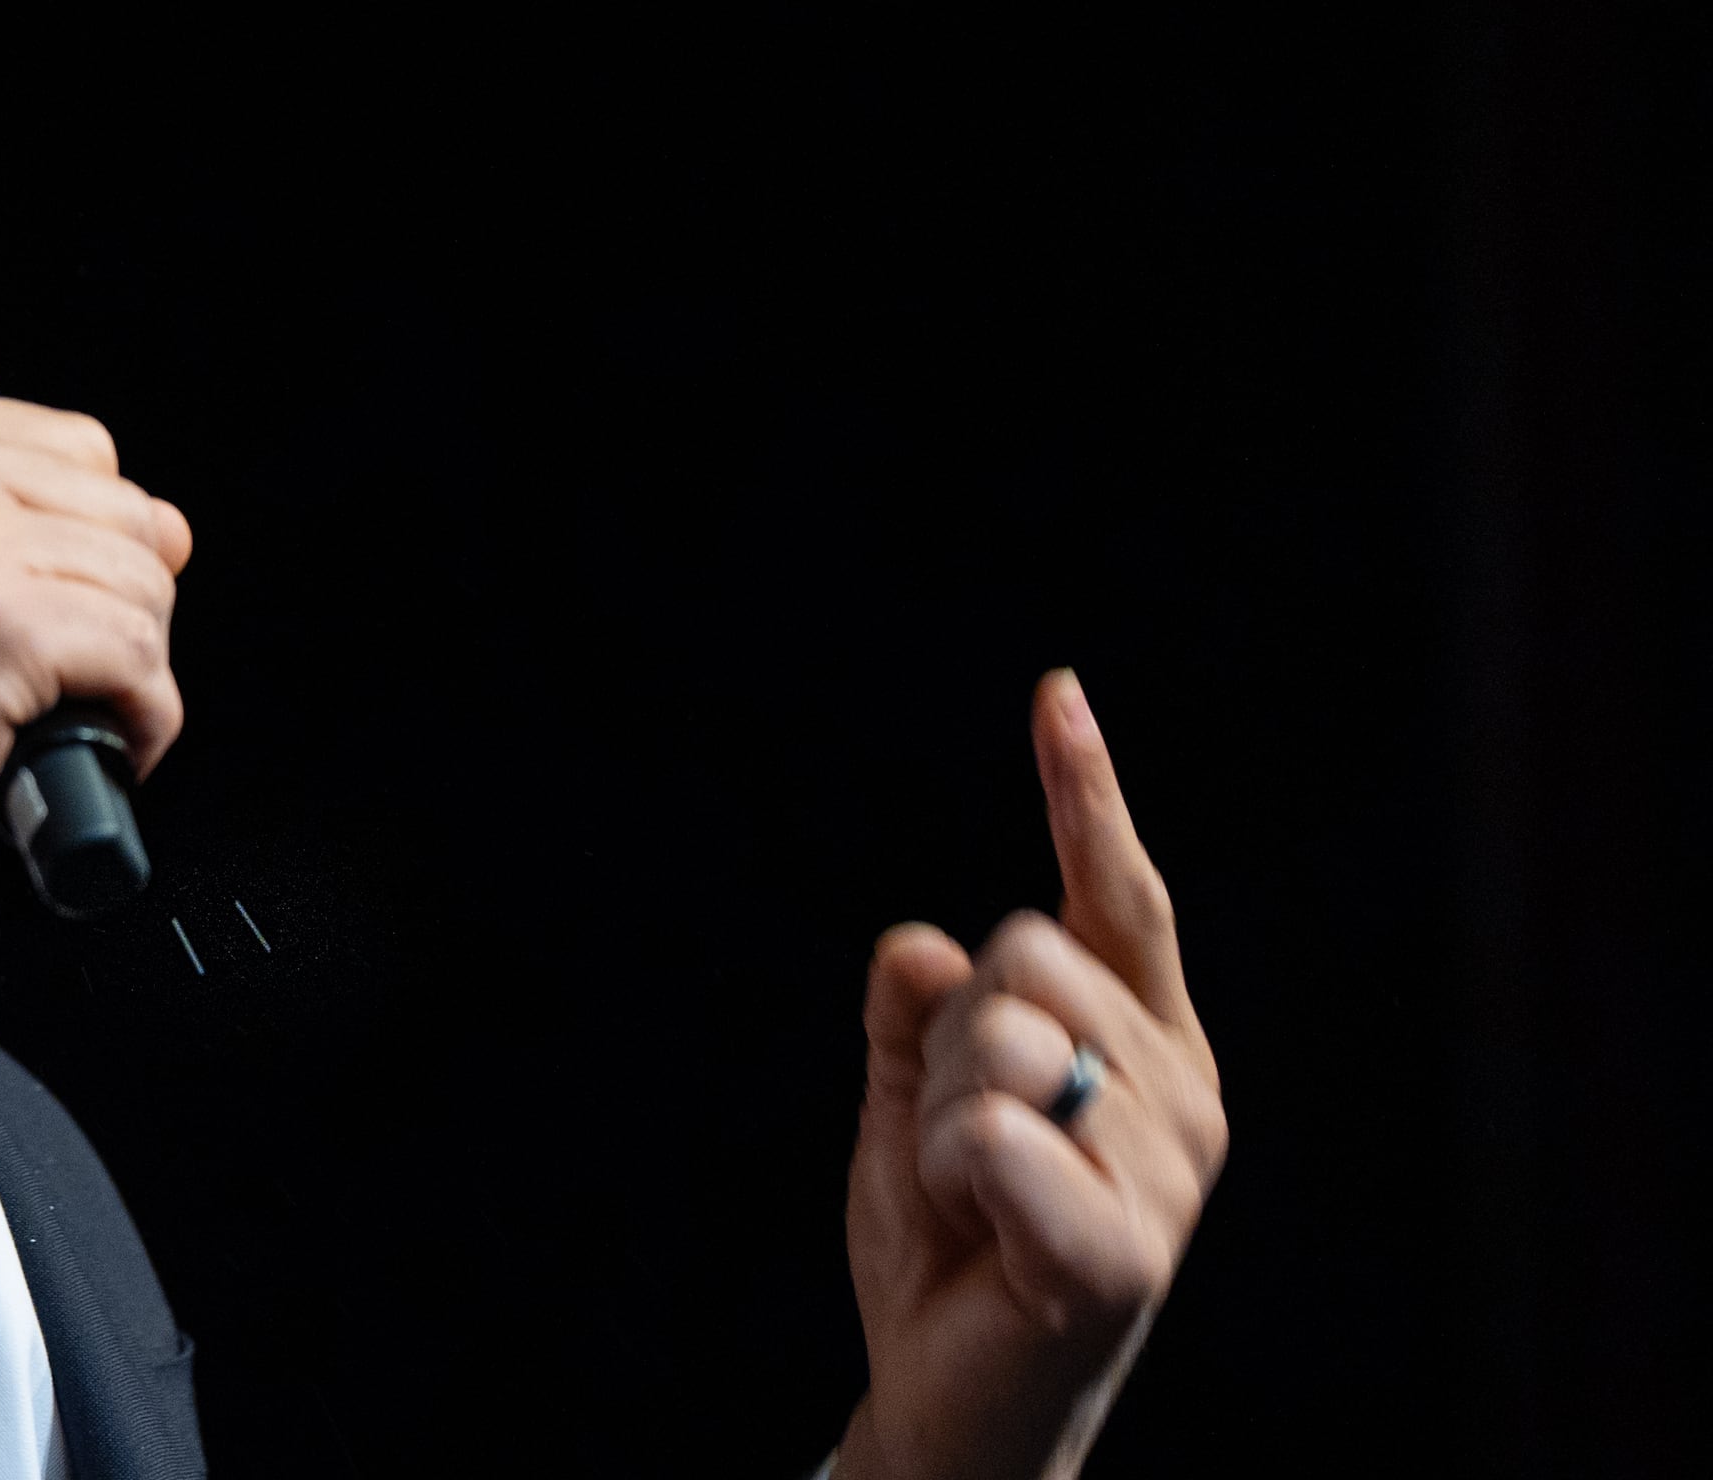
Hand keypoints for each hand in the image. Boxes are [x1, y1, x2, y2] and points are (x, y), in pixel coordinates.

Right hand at [0, 389, 189, 1063]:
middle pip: (127, 514)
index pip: (82, 448)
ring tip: (66, 710)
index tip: (53, 604)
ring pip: (144, 587)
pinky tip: (94, 742)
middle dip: (121, 606)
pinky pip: (139, 658)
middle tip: (63, 673)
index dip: (90, 540)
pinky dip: (142, 717)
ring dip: (133, 668)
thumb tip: (159, 528)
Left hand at [836, 671, 1228, 1479]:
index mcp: (1145, 1044)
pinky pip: (994, 1133)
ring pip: (995, 1036)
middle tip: (961, 1145)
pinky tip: (974, 1232)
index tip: (1057, 693)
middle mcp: (1179, 1094)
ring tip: (970, 1197)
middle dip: (949, 1038)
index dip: (1085, 794)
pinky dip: (948, 1171)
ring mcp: (1162, 1173)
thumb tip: (919, 941)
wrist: (948, 1396)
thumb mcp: (911, 1096)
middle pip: (1021, 952)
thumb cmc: (947, 1244)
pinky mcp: (1121, 1250)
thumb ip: (917, 1010)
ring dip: (940, 1116)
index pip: (1117, 898)